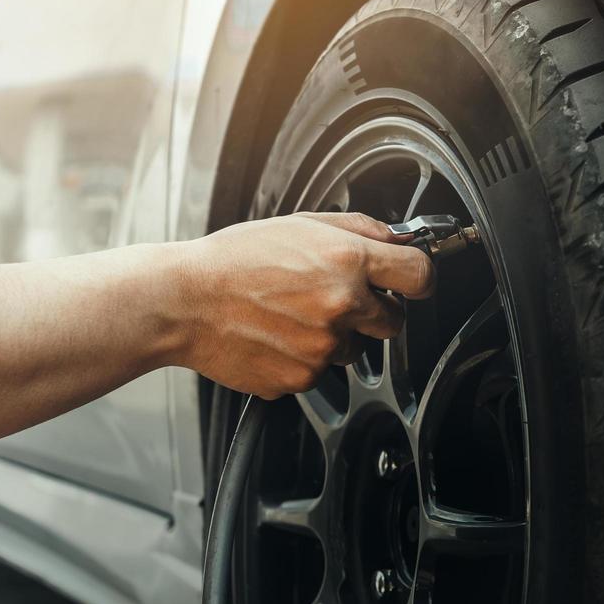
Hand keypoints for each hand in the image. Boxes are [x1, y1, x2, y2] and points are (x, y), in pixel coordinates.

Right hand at [177, 212, 433, 398]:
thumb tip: (398, 240)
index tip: (411, 282)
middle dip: (374, 311)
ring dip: (334, 335)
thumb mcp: (299, 225)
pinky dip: (303, 357)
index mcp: (346, 261)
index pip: (419, 276)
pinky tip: (275, 335)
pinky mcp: (302, 378)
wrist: (184, 302)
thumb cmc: (233, 260)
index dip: (418, 279)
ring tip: (289, 314)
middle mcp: (341, 306)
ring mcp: (322, 348)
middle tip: (334, 297)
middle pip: (393, 321)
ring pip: (353, 349)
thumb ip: (358, 230)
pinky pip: (319, 371)